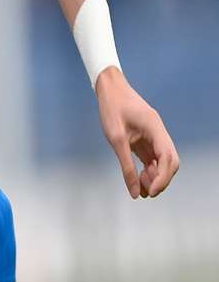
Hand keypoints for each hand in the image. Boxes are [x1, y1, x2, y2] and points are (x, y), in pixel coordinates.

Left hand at [95, 69, 178, 199]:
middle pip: (171, 162)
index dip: (163, 177)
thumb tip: (135, 191)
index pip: (168, 157)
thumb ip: (126, 166)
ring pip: (163, 162)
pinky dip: (149, 171)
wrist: (110, 89)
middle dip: (162, 180)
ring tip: (141, 189)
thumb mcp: (116, 139)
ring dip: (155, 177)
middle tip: (147, 192)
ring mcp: (154, 136)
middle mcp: (159, 132)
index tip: (151, 191)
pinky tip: (140, 180)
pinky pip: (153, 159)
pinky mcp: (146, 139)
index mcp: (155, 128)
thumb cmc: (112, 108)